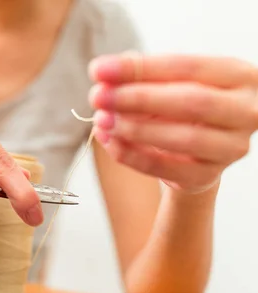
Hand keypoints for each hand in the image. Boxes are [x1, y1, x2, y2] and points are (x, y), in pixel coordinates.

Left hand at [87, 53, 257, 192]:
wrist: (194, 151)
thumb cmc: (180, 106)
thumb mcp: (166, 84)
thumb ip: (140, 75)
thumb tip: (105, 73)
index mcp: (239, 76)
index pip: (187, 67)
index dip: (141, 68)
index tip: (99, 69)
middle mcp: (245, 111)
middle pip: (191, 102)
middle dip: (138, 98)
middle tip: (98, 96)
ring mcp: (231, 147)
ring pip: (183, 139)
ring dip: (135, 129)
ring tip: (102, 119)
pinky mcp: (207, 175)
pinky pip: (165, 168)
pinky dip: (131, 155)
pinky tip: (109, 140)